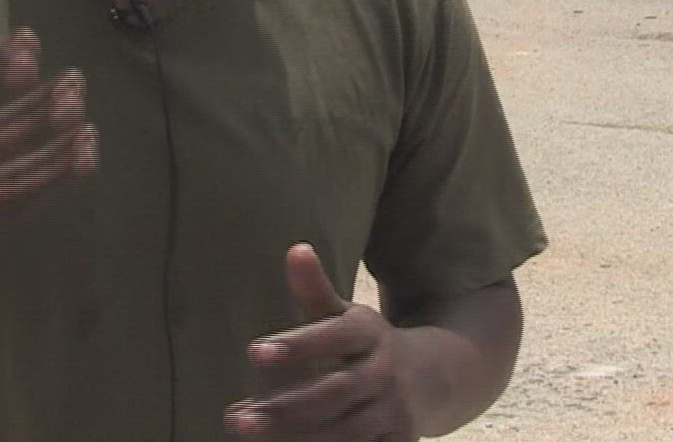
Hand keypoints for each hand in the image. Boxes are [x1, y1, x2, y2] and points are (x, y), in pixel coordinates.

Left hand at [225, 244, 417, 440]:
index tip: (253, 353)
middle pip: (333, 393)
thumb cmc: (368, 344)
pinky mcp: (398, 441)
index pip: (332, 337)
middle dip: (285, 408)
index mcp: (368, 333)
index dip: (296, 346)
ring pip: (347, 432)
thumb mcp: (346, 315)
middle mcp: (383, 373)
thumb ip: (316, 289)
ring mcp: (393, 412)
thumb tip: (296, 249)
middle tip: (237, 419)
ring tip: (252, 436)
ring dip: (300, 441)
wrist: (434, 376)